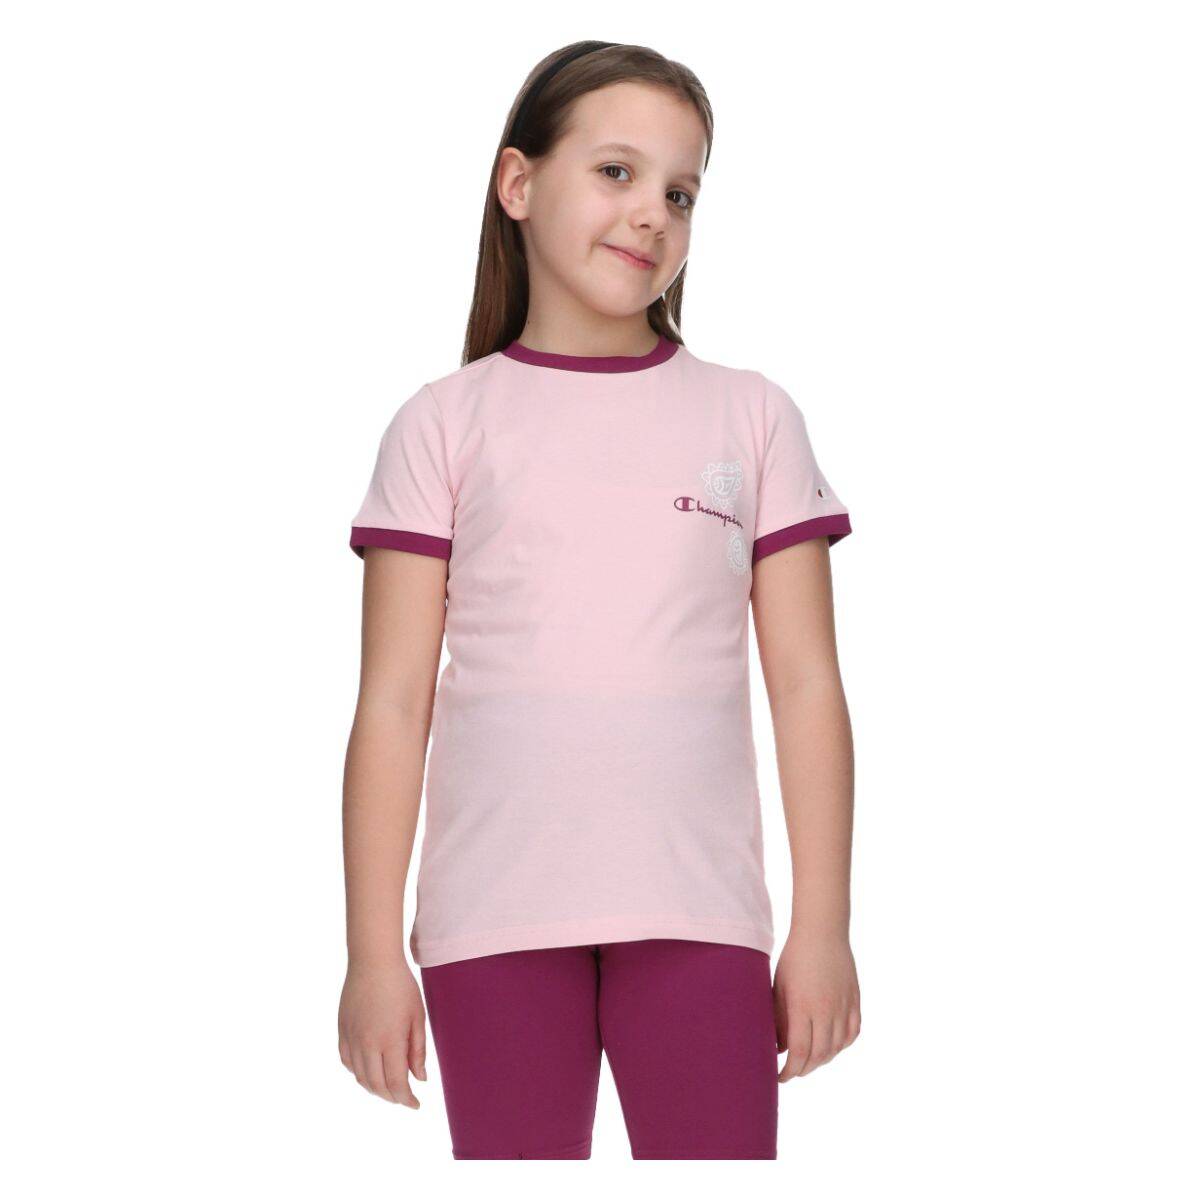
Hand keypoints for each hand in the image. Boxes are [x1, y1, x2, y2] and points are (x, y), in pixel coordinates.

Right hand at [338, 960, 426, 1106]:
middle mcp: (367, 1043)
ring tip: (389, 1088)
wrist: (373, 962)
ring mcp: (352, 1038)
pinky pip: (348, 1062)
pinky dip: (359, 1073)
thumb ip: (417, 1050)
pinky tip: (370, 1071)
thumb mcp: (417, 1016)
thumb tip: (419, 1079)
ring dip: (375, 1088)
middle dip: (392, 1097)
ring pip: (360, 1077)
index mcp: (389, 1040)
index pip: (396, 1083)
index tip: (415, 1104)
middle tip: (404, 1098)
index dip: (406, 1099)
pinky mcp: (342, 1031)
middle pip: (376, 1085)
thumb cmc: (401, 986)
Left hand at [773, 931, 860, 1080]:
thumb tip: (778, 1047)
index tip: (780, 1076)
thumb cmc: (794, 957)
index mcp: (803, 1006)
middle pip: (818, 1056)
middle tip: (793, 1071)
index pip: (799, 1052)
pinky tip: (830, 1047)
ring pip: (836, 1048)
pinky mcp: (855, 1002)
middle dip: (804, 1069)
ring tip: (809, 1061)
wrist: (822, 932)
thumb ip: (779, 1018)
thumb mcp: (780, 987)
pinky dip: (840, 1046)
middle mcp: (826, 1010)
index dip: (790, 1070)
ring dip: (822, 1060)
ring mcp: (844, 1007)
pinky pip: (851, 1034)